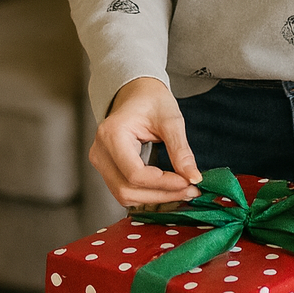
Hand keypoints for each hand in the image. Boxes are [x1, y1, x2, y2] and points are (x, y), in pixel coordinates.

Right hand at [89, 76, 200, 208]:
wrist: (137, 94)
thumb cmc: (152, 101)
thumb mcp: (171, 119)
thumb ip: (181, 150)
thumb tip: (193, 178)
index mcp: (112, 134)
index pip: (134, 173)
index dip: (163, 183)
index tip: (188, 182)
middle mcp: (100, 151)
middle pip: (126, 189)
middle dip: (161, 195)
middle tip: (190, 190)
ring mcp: (101, 162)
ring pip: (124, 195)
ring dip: (156, 198)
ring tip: (183, 190)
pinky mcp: (107, 170)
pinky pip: (125, 190)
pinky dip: (148, 194)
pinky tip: (169, 189)